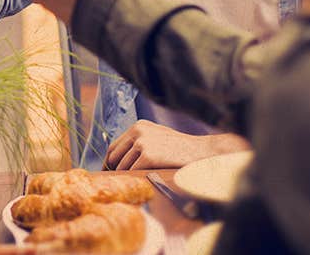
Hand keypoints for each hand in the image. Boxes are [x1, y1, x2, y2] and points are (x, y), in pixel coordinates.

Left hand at [105, 120, 249, 169]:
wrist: (201, 151)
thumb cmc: (180, 148)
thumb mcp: (157, 137)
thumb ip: (139, 142)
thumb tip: (118, 159)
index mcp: (138, 126)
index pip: (114, 146)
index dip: (110, 162)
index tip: (109, 173)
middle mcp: (137, 131)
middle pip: (114, 157)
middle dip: (116, 171)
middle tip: (120, 183)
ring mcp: (142, 143)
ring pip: (123, 166)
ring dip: (128, 176)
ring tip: (136, 182)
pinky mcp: (148, 155)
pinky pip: (133, 171)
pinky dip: (136, 178)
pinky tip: (143, 181)